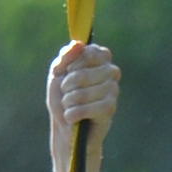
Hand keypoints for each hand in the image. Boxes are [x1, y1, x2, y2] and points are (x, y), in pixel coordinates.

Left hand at [45, 37, 121, 161]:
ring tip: (69, 106)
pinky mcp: (110, 109)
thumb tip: (78, 44)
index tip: (67, 71)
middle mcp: (111, 71)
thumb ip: (65, 56)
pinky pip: (89, 108)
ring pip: (83, 93)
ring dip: (68, 102)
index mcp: (100, 58)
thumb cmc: (62, 96)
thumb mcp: (58, 73)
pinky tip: (72, 117)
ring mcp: (113, 90)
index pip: (90, 52)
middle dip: (67, 86)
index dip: (73, 64)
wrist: (65, 126)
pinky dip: (73, 114)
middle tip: (66, 93)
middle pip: (83, 74)